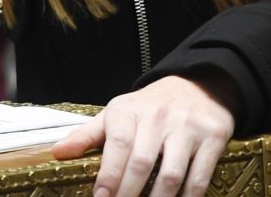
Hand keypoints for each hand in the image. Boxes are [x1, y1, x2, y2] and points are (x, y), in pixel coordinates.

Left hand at [52, 76, 235, 196]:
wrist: (199, 85)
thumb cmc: (151, 107)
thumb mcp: (117, 113)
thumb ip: (87, 135)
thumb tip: (57, 153)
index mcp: (129, 111)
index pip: (117, 145)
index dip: (108, 176)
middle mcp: (158, 118)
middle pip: (141, 163)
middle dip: (128, 195)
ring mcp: (187, 128)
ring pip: (171, 174)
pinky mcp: (213, 138)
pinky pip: (199, 176)